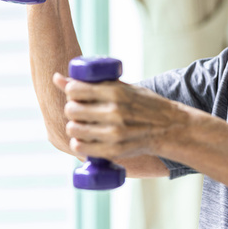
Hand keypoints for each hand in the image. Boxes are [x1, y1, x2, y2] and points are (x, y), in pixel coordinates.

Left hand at [53, 73, 188, 160]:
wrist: (170, 128)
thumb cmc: (144, 104)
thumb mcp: (122, 87)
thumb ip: (93, 83)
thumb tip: (57, 78)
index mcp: (116, 92)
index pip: (76, 89)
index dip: (71, 91)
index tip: (76, 93)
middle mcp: (114, 112)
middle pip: (72, 110)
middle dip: (72, 109)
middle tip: (78, 110)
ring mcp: (114, 133)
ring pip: (74, 129)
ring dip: (73, 126)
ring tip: (81, 124)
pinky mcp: (114, 150)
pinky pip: (82, 147)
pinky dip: (78, 143)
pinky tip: (83, 139)